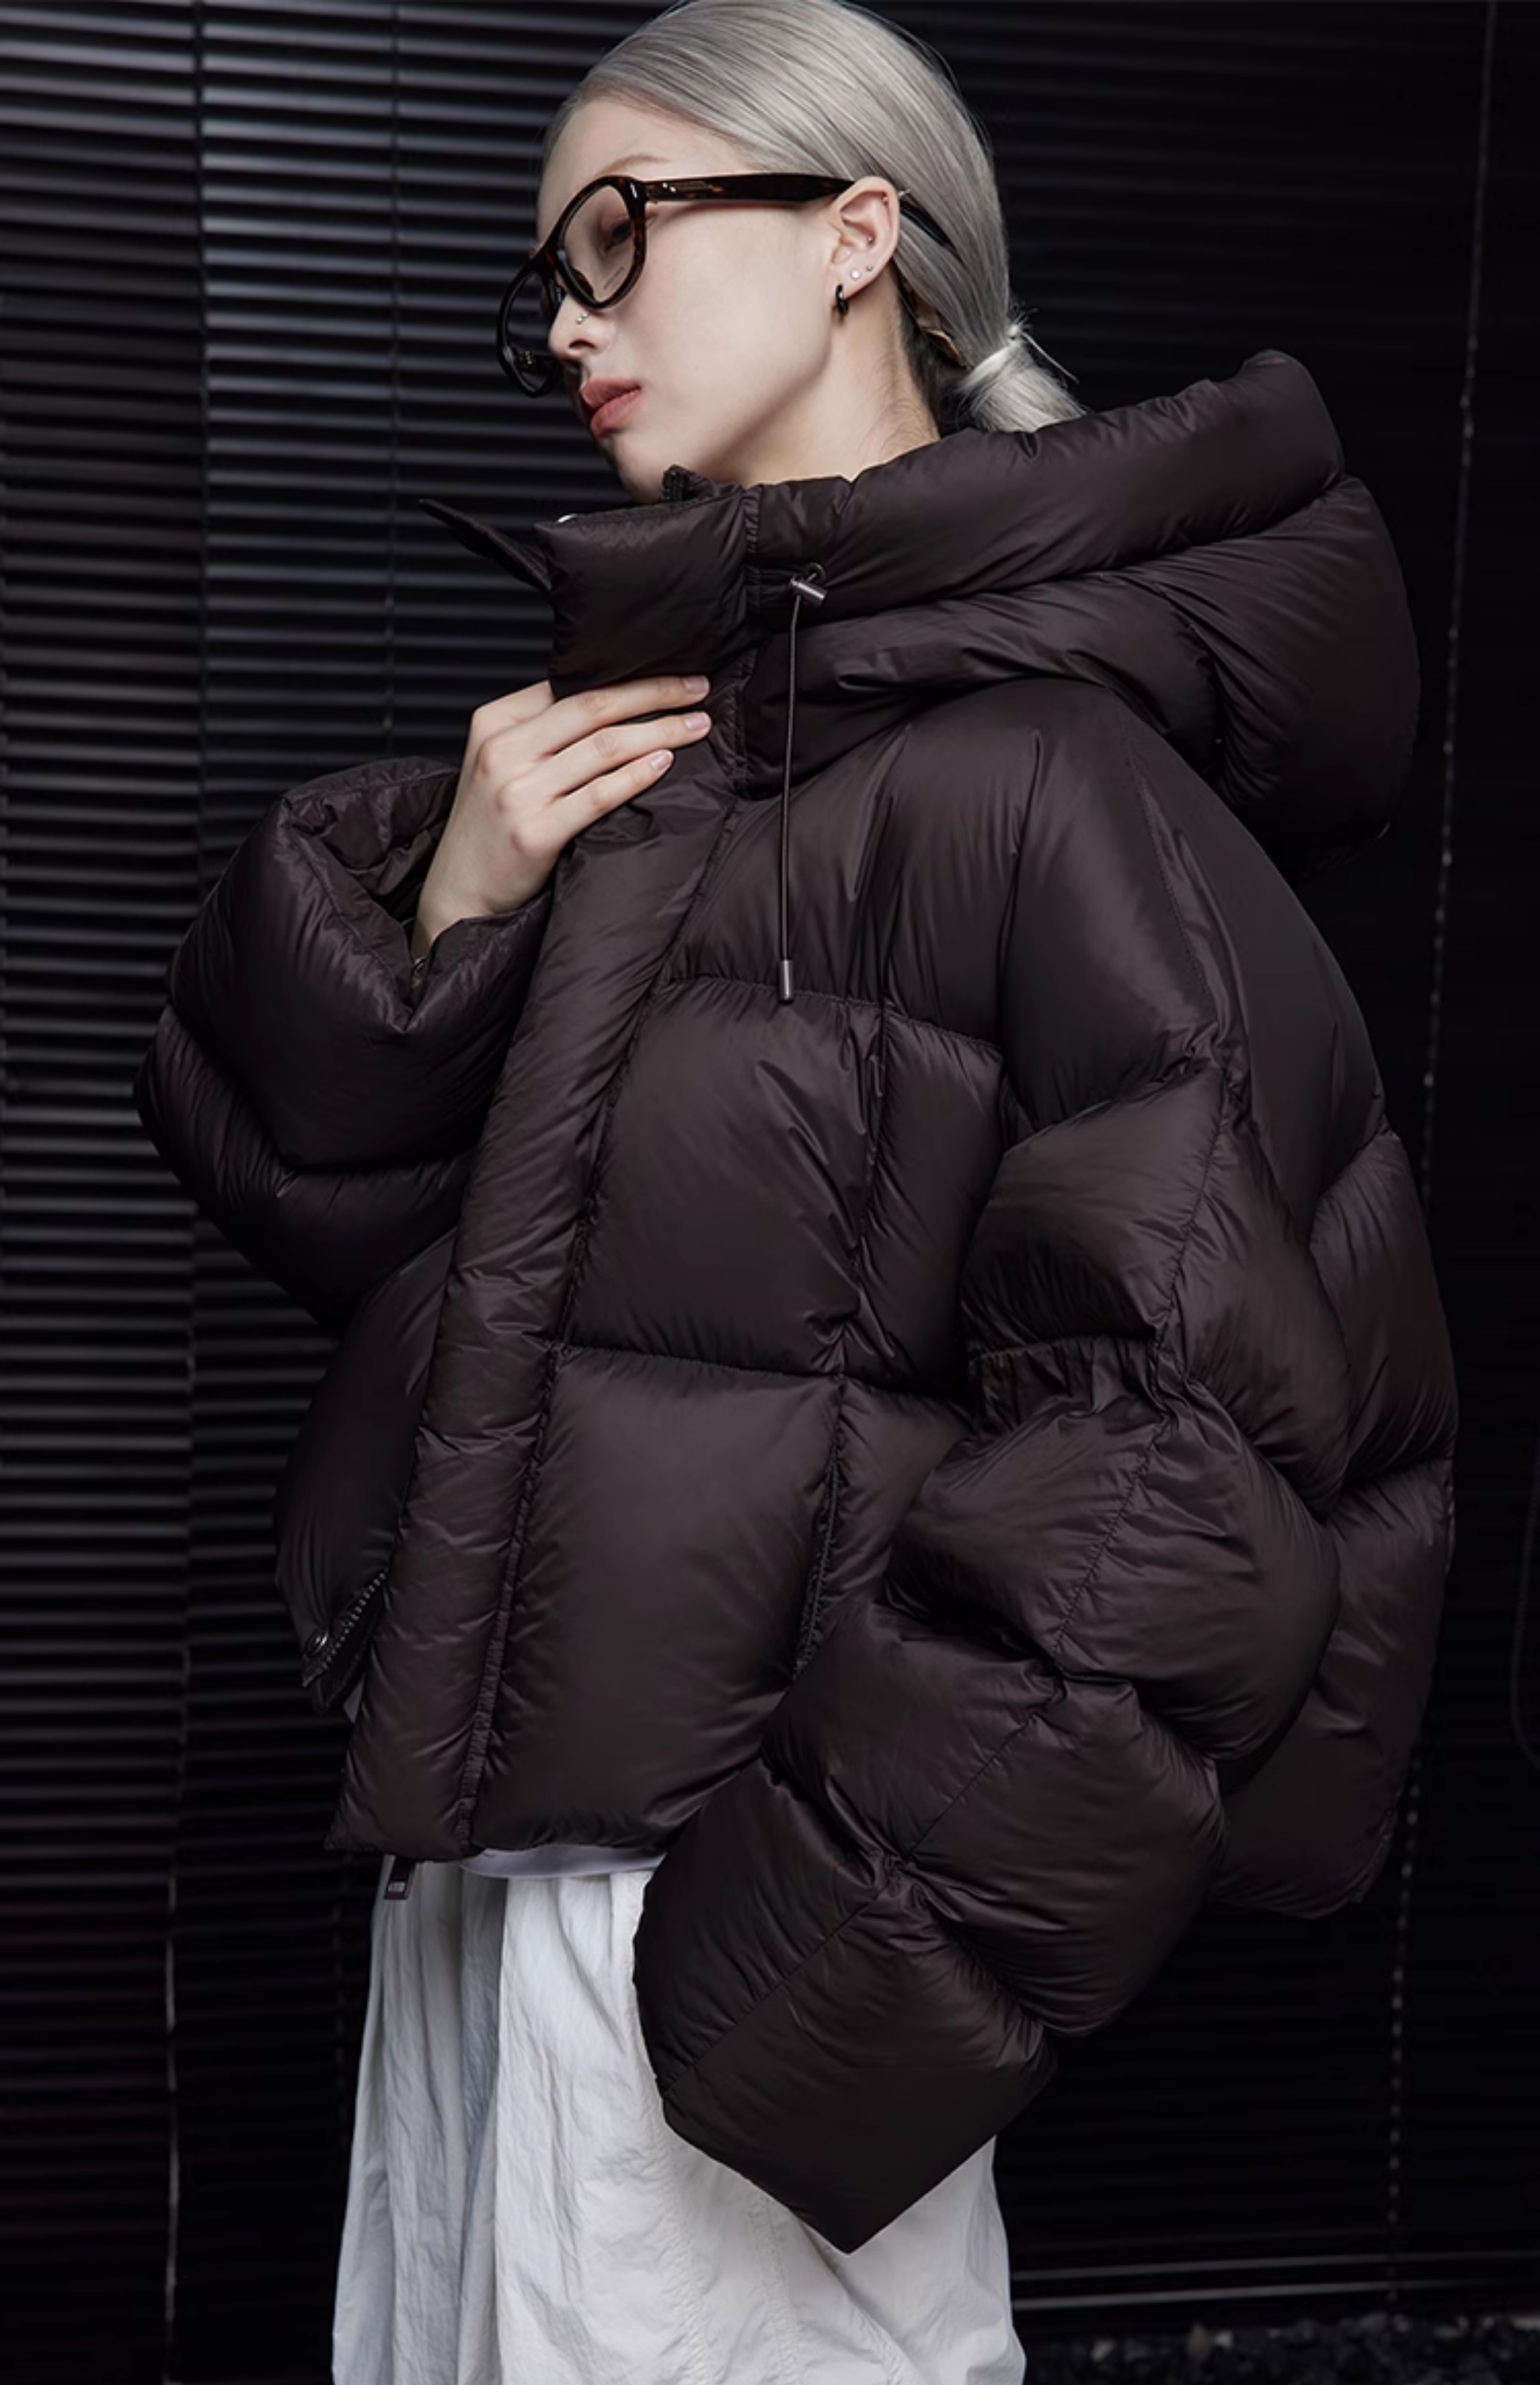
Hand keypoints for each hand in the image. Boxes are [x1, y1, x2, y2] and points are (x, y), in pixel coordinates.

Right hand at [411, 673, 714, 958]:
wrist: (459, 892)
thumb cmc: (491, 826)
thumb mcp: (499, 763)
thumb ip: (541, 732)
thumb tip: (614, 702)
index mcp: (494, 723)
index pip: (569, 686)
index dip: (627, 677)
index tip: (670, 676)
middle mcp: (503, 751)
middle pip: (593, 708)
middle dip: (653, 693)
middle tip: (697, 688)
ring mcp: (517, 792)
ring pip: (604, 747)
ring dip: (660, 731)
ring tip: (696, 726)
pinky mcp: (536, 832)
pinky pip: (600, 795)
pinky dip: (638, 775)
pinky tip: (666, 762)